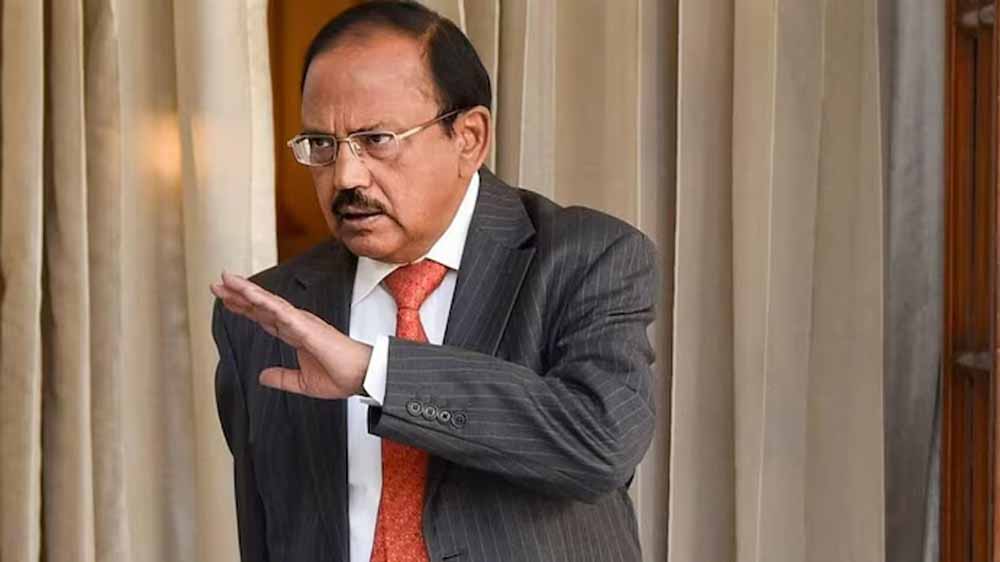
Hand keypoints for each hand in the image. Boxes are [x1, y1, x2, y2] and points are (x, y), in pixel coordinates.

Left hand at [210, 272, 371, 398]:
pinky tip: (247, 293)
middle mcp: (297, 324)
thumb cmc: (341, 377)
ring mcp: (301, 322)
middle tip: (217, 285)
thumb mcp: (303, 383)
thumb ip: (282, 378)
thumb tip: (262, 377)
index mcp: (296, 335)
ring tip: (226, 280)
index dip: (245, 308)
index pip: (265, 318)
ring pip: (268, 302)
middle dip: (239, 295)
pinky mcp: (305, 325)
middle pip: (262, 306)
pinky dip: (262, 300)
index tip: (227, 301)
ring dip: (246, 291)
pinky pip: (279, 310)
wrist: (362, 377)